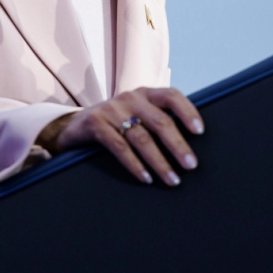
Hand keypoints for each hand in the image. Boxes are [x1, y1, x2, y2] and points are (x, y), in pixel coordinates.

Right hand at [37, 87, 203, 185]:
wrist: (73, 126)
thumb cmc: (115, 124)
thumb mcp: (135, 115)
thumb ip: (156, 120)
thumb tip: (190, 144)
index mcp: (144, 93)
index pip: (171, 96)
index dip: (188, 111)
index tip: (200, 131)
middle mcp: (130, 98)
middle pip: (159, 121)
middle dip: (178, 145)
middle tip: (191, 165)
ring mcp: (111, 109)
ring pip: (141, 138)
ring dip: (159, 161)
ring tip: (172, 179)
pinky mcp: (95, 123)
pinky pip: (119, 147)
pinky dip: (135, 164)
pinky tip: (146, 178)